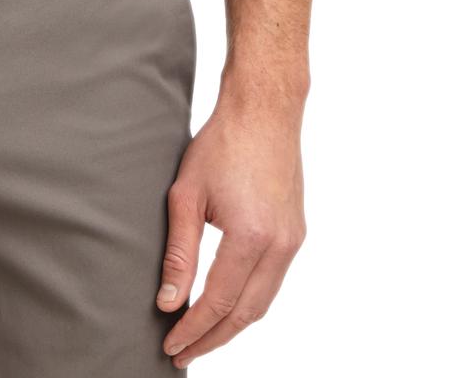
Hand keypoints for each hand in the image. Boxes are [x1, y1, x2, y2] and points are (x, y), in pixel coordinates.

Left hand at [155, 93, 306, 366]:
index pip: (218, 302)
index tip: (170, 345)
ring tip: (200, 337)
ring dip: (232, 325)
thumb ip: (179, 253)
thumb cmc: (221, 144)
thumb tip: (168, 302)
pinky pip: (272, 282)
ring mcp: (293, 241)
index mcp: (251, 237)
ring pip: (262, 302)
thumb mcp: (186, 194)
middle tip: (182, 354)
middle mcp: (280, 246)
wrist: (264, 110)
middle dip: (213, 339)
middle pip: (245, 313)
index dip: (193, 329)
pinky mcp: (296, 233)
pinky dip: (248, 301)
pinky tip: (225, 305)